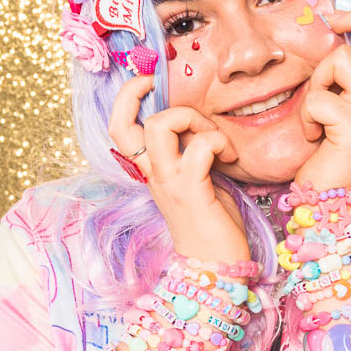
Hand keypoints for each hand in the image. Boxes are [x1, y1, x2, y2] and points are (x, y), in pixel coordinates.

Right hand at [108, 74, 250, 262]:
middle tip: (204, 127)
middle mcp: (153, 175)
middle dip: (175, 108)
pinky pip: (200, 146)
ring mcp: (169, 182)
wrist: (215, 269)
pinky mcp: (191, 191)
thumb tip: (202, 126)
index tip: (151, 82)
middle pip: (134, 122)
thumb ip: (192, 153)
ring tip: (218, 144)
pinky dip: (219, 142)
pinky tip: (232, 157)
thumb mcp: (198, 181)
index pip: (118, 127)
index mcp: (151, 171)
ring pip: (159, 126)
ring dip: (195, 122)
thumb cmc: (212, 226)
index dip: (127, 97)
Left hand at [294, 9, 350, 191]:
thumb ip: (335, 78)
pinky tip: (312, 137)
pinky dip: (306, 116)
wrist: (329, 199)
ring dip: (315, 83)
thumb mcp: (333, 107)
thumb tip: (322, 38)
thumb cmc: (324, 154)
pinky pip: (318, 97)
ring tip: (315, 117)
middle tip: (332, 22)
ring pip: (338, 59)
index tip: (336, 19)